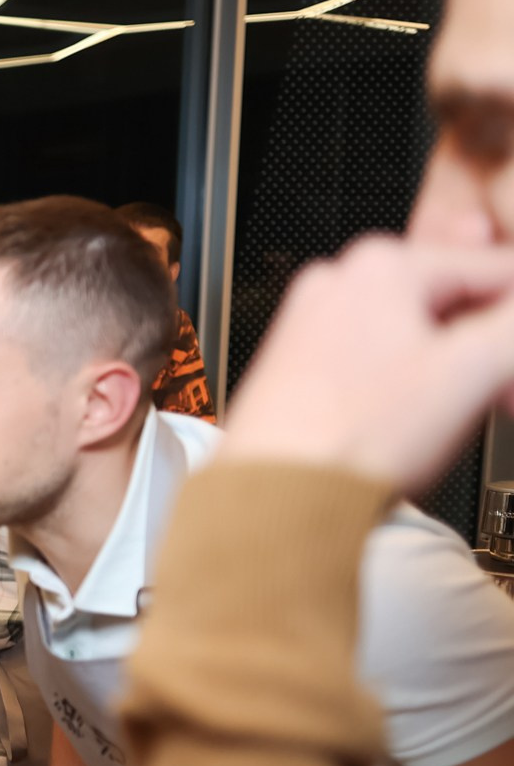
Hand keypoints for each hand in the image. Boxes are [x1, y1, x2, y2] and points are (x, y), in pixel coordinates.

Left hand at [222, 235, 513, 491]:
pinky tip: (414, 424)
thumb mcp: (471, 372)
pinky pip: (377, 363)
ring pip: (415, 336)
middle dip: (489, 350)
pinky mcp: (298, 369)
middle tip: (503, 396)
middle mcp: (336, 286)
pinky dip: (410, 386)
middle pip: (452, 304)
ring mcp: (311, 327)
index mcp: (380, 265)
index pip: (497, 269)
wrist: (274, 500)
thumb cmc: (347, 441)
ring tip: (457, 416)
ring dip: (454, 372)